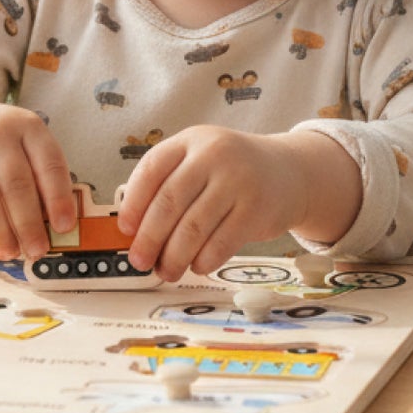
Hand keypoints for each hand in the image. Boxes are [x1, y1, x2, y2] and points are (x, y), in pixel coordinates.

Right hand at [0, 97, 76, 261]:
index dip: (58, 198)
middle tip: (37, 251)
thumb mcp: (23, 143)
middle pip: (16, 184)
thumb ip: (38, 176)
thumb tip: (51, 228)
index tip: (64, 228)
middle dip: (29, 224)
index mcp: (26, 126)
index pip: (48, 163)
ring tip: (9, 252)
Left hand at [117, 128, 316, 283]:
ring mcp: (237, 180)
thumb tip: (135, 229)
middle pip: (169, 202)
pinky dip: (204, 260)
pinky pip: (222, 242)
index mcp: (190, 140)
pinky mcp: (257, 208)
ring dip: (174, 256)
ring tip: (167, 271)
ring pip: (193, 227)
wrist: (288, 172)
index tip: (125, 229)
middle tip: (139, 261)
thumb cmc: (231, 172)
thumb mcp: (200, 160)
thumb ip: (169, 183)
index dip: (133, 203)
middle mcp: (213, 154)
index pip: (151, 169)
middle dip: (149, 238)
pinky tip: (196, 266)